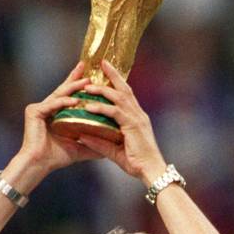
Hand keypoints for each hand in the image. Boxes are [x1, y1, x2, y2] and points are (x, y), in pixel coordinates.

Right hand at [18, 62, 103, 174]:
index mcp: (55, 113)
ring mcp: (38, 108)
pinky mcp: (33, 111)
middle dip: (76, 78)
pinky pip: (52, 104)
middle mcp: (46, 108)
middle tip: (86, 66)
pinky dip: (64, 102)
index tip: (93, 76)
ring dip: (73, 87)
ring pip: (59, 95)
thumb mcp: (80, 147)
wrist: (39, 165)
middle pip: (64, 90)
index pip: (70, 96)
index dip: (79, 85)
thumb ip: (93, 143)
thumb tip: (111, 143)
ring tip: (87, 81)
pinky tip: (76, 100)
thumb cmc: (56, 157)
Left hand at [78, 60, 166, 184]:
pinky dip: (102, 108)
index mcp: (136, 117)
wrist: (151, 171)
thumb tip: (82, 136)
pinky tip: (90, 107)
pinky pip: (115, 112)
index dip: (117, 82)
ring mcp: (137, 118)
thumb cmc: (136, 163)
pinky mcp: (133, 126)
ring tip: (87, 86)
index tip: (106, 71)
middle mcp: (138, 114)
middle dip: (113, 75)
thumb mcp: (114, 151)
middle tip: (102, 63)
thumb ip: (99, 143)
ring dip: (102, 90)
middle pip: (125, 88)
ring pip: (119, 97)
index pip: (126, 94)